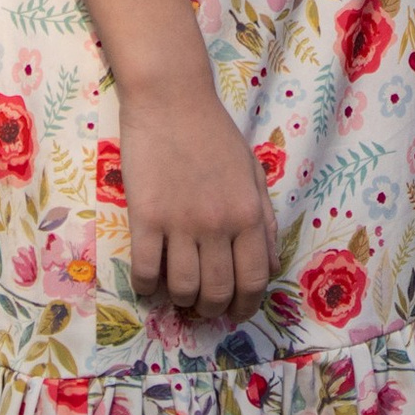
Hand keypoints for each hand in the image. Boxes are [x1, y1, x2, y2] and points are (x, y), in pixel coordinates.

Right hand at [119, 77, 277, 314]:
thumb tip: (269, 264)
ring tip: (176, 293)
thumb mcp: (253, 173)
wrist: (172, 101)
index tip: (235, 313)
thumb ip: (264, 219)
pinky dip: (146, 286)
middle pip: (217, 291)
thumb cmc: (215, 135)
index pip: (254, 279)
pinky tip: (148, 282)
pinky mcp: (146, 217)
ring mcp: (181, 223)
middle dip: (210, 308)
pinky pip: (145, 271)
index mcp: (249, 215)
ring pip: (182, 288)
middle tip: (202, 307)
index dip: (245, 306)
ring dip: (180, 300)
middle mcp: (219, 225)